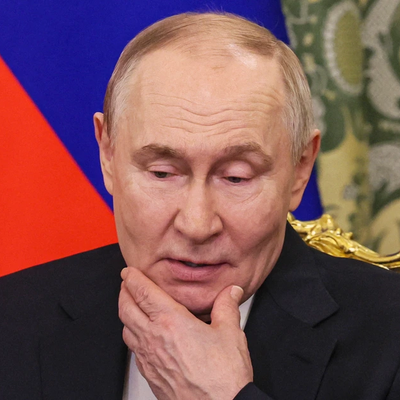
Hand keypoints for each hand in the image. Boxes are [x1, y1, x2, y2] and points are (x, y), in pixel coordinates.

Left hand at [119, 267, 252, 399]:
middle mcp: (154, 338)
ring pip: (125, 328)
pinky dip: (132, 335)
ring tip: (132, 307)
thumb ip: (227, 306)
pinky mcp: (150, 375)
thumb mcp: (230, 333)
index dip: (133, 278)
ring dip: (125, 313)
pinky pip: (132, 349)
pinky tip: (142, 336)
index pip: (143, 292)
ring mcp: (149, 358)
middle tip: (126, 284)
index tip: (129, 271)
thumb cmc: (222, 377)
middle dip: (123, 292)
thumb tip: (230, 292)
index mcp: (171, 321)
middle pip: (126, 308)